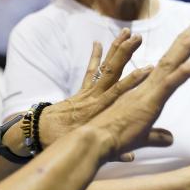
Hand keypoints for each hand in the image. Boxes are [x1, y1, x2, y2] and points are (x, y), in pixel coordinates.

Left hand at [39, 29, 148, 147]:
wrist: (39, 134)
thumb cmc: (66, 142)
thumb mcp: (92, 149)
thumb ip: (115, 153)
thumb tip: (132, 156)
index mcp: (101, 109)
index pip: (120, 91)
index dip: (135, 80)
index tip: (150, 68)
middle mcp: (96, 95)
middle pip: (113, 70)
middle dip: (126, 53)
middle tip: (138, 37)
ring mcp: (88, 91)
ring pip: (105, 66)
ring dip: (116, 48)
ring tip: (126, 33)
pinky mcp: (82, 90)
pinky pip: (91, 71)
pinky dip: (95, 57)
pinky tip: (98, 42)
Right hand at [88, 23, 189, 158]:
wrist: (93, 141)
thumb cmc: (112, 140)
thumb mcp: (141, 137)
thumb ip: (155, 136)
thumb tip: (170, 139)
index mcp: (143, 92)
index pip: (164, 69)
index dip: (176, 54)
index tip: (188, 39)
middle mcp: (145, 87)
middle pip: (168, 60)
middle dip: (183, 42)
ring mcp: (147, 92)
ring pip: (170, 65)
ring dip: (186, 47)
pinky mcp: (150, 101)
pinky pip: (170, 83)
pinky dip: (185, 71)